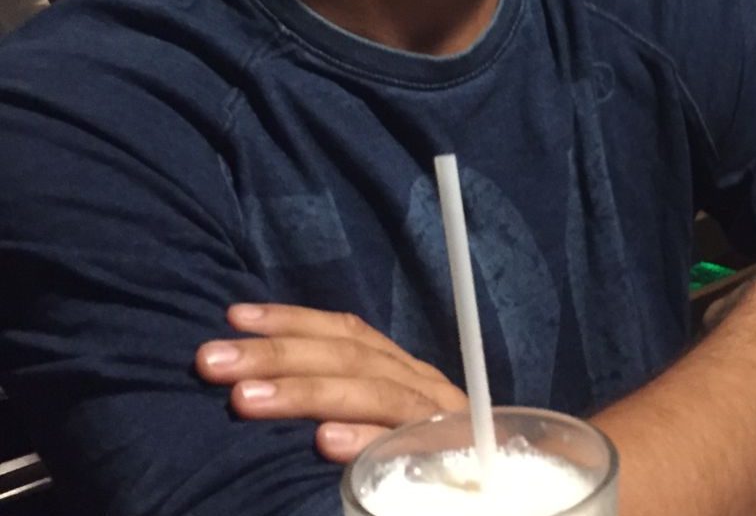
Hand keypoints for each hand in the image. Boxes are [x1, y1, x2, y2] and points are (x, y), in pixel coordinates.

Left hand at [196, 303, 466, 461]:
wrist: (491, 491)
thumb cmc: (416, 463)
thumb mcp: (376, 422)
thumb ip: (339, 400)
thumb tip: (259, 381)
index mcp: (399, 369)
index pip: (345, 332)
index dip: (292, 320)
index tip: (234, 317)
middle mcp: (420, 383)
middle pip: (349, 357)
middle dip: (278, 354)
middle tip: (210, 359)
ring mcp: (437, 419)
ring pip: (371, 392)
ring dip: (304, 393)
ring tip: (243, 400)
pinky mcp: (451, 457)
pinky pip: (405, 446)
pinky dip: (366, 441)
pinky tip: (324, 443)